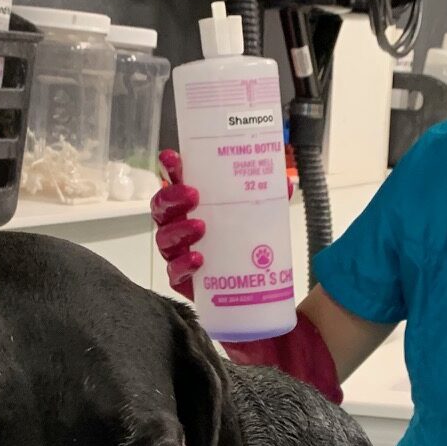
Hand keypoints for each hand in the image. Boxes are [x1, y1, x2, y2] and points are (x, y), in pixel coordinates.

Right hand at [151, 149, 296, 298]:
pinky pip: (174, 271)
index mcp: (191, 205)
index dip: (171, 168)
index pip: (176, 180)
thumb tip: (284, 181)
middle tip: (193, 194)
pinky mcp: (181, 277)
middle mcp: (178, 224)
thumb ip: (266, 200)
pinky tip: (198, 259)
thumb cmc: (240, 244)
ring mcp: (176, 251)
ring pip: (164, 237)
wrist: (241, 288)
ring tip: (200, 227)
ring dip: (180, 230)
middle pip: (162, 207)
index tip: (172, 157)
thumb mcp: (254, 218)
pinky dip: (184, 264)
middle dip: (173, 197)